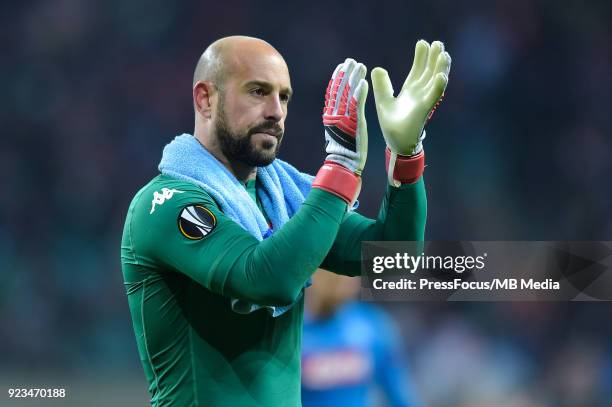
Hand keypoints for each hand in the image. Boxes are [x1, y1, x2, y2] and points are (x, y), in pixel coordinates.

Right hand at [322, 58, 368, 175]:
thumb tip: (340, 108)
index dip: (337, 78)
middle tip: (351, 61)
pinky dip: (359, 93)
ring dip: (354, 78)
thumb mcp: (339, 131)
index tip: (341, 67)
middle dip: (345, 74)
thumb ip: (339, 118)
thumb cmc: (344, 150)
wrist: (344, 163)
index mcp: (330, 116)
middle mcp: (334, 115)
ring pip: (348, 94)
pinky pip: (356, 105)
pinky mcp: (354, 123)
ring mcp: (344, 118)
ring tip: (360, 66)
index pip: (332, 93)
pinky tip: (364, 82)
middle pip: (339, 89)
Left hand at [371, 40, 450, 156]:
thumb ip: (382, 86)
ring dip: (440, 69)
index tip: (423, 42)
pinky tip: (441, 76)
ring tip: (444, 55)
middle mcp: (419, 94)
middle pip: (429, 72)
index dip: (421, 57)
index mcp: (410, 90)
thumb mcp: (383, 102)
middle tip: (438, 43)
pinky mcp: (423, 111)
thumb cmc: (392, 125)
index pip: (417, 70)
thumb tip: (377, 68)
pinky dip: (437, 87)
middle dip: (434, 58)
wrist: (397, 144)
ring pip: (435, 82)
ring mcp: (423, 102)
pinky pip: (433, 97)